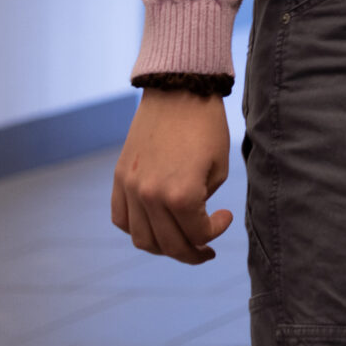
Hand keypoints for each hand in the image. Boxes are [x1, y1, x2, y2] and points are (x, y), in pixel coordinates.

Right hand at [110, 90, 233, 263]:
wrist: (178, 91)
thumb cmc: (207, 126)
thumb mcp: (218, 167)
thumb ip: (203, 201)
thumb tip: (191, 220)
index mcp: (181, 194)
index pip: (196, 234)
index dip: (215, 232)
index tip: (225, 217)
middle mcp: (150, 196)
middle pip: (168, 245)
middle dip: (190, 253)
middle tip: (206, 251)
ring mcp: (130, 188)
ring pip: (142, 238)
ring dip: (163, 247)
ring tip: (181, 242)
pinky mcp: (119, 178)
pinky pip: (121, 219)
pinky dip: (137, 229)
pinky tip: (156, 225)